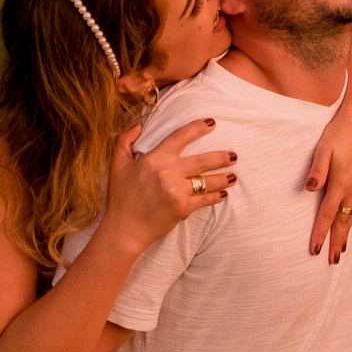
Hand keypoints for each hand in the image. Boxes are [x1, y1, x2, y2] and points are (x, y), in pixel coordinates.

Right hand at [103, 118, 236, 253]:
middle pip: (202, 160)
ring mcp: (177, 190)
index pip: (181, 137)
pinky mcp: (182, 207)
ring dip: (223, 178)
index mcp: (155, 159)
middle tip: (234, 155)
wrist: (124, 228)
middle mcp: (168, 172)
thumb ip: (124, 142)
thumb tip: (138, 126)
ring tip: (233, 176)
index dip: (198, 128)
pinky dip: (215, 197)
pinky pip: (204, 200)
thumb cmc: (121, 197)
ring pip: (207, 181)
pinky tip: (223, 194)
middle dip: (221, 157)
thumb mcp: (117, 165)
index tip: (212, 123)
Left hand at [305, 121, 351, 263]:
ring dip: (349, 233)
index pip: (327, 215)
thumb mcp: (323, 149)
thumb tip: (309, 190)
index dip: (320, 234)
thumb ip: (317, 170)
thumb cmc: (339, 132)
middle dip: (336, 242)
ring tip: (345, 250)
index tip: (314, 250)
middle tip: (331, 260)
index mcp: (341, 183)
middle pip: (343, 221)